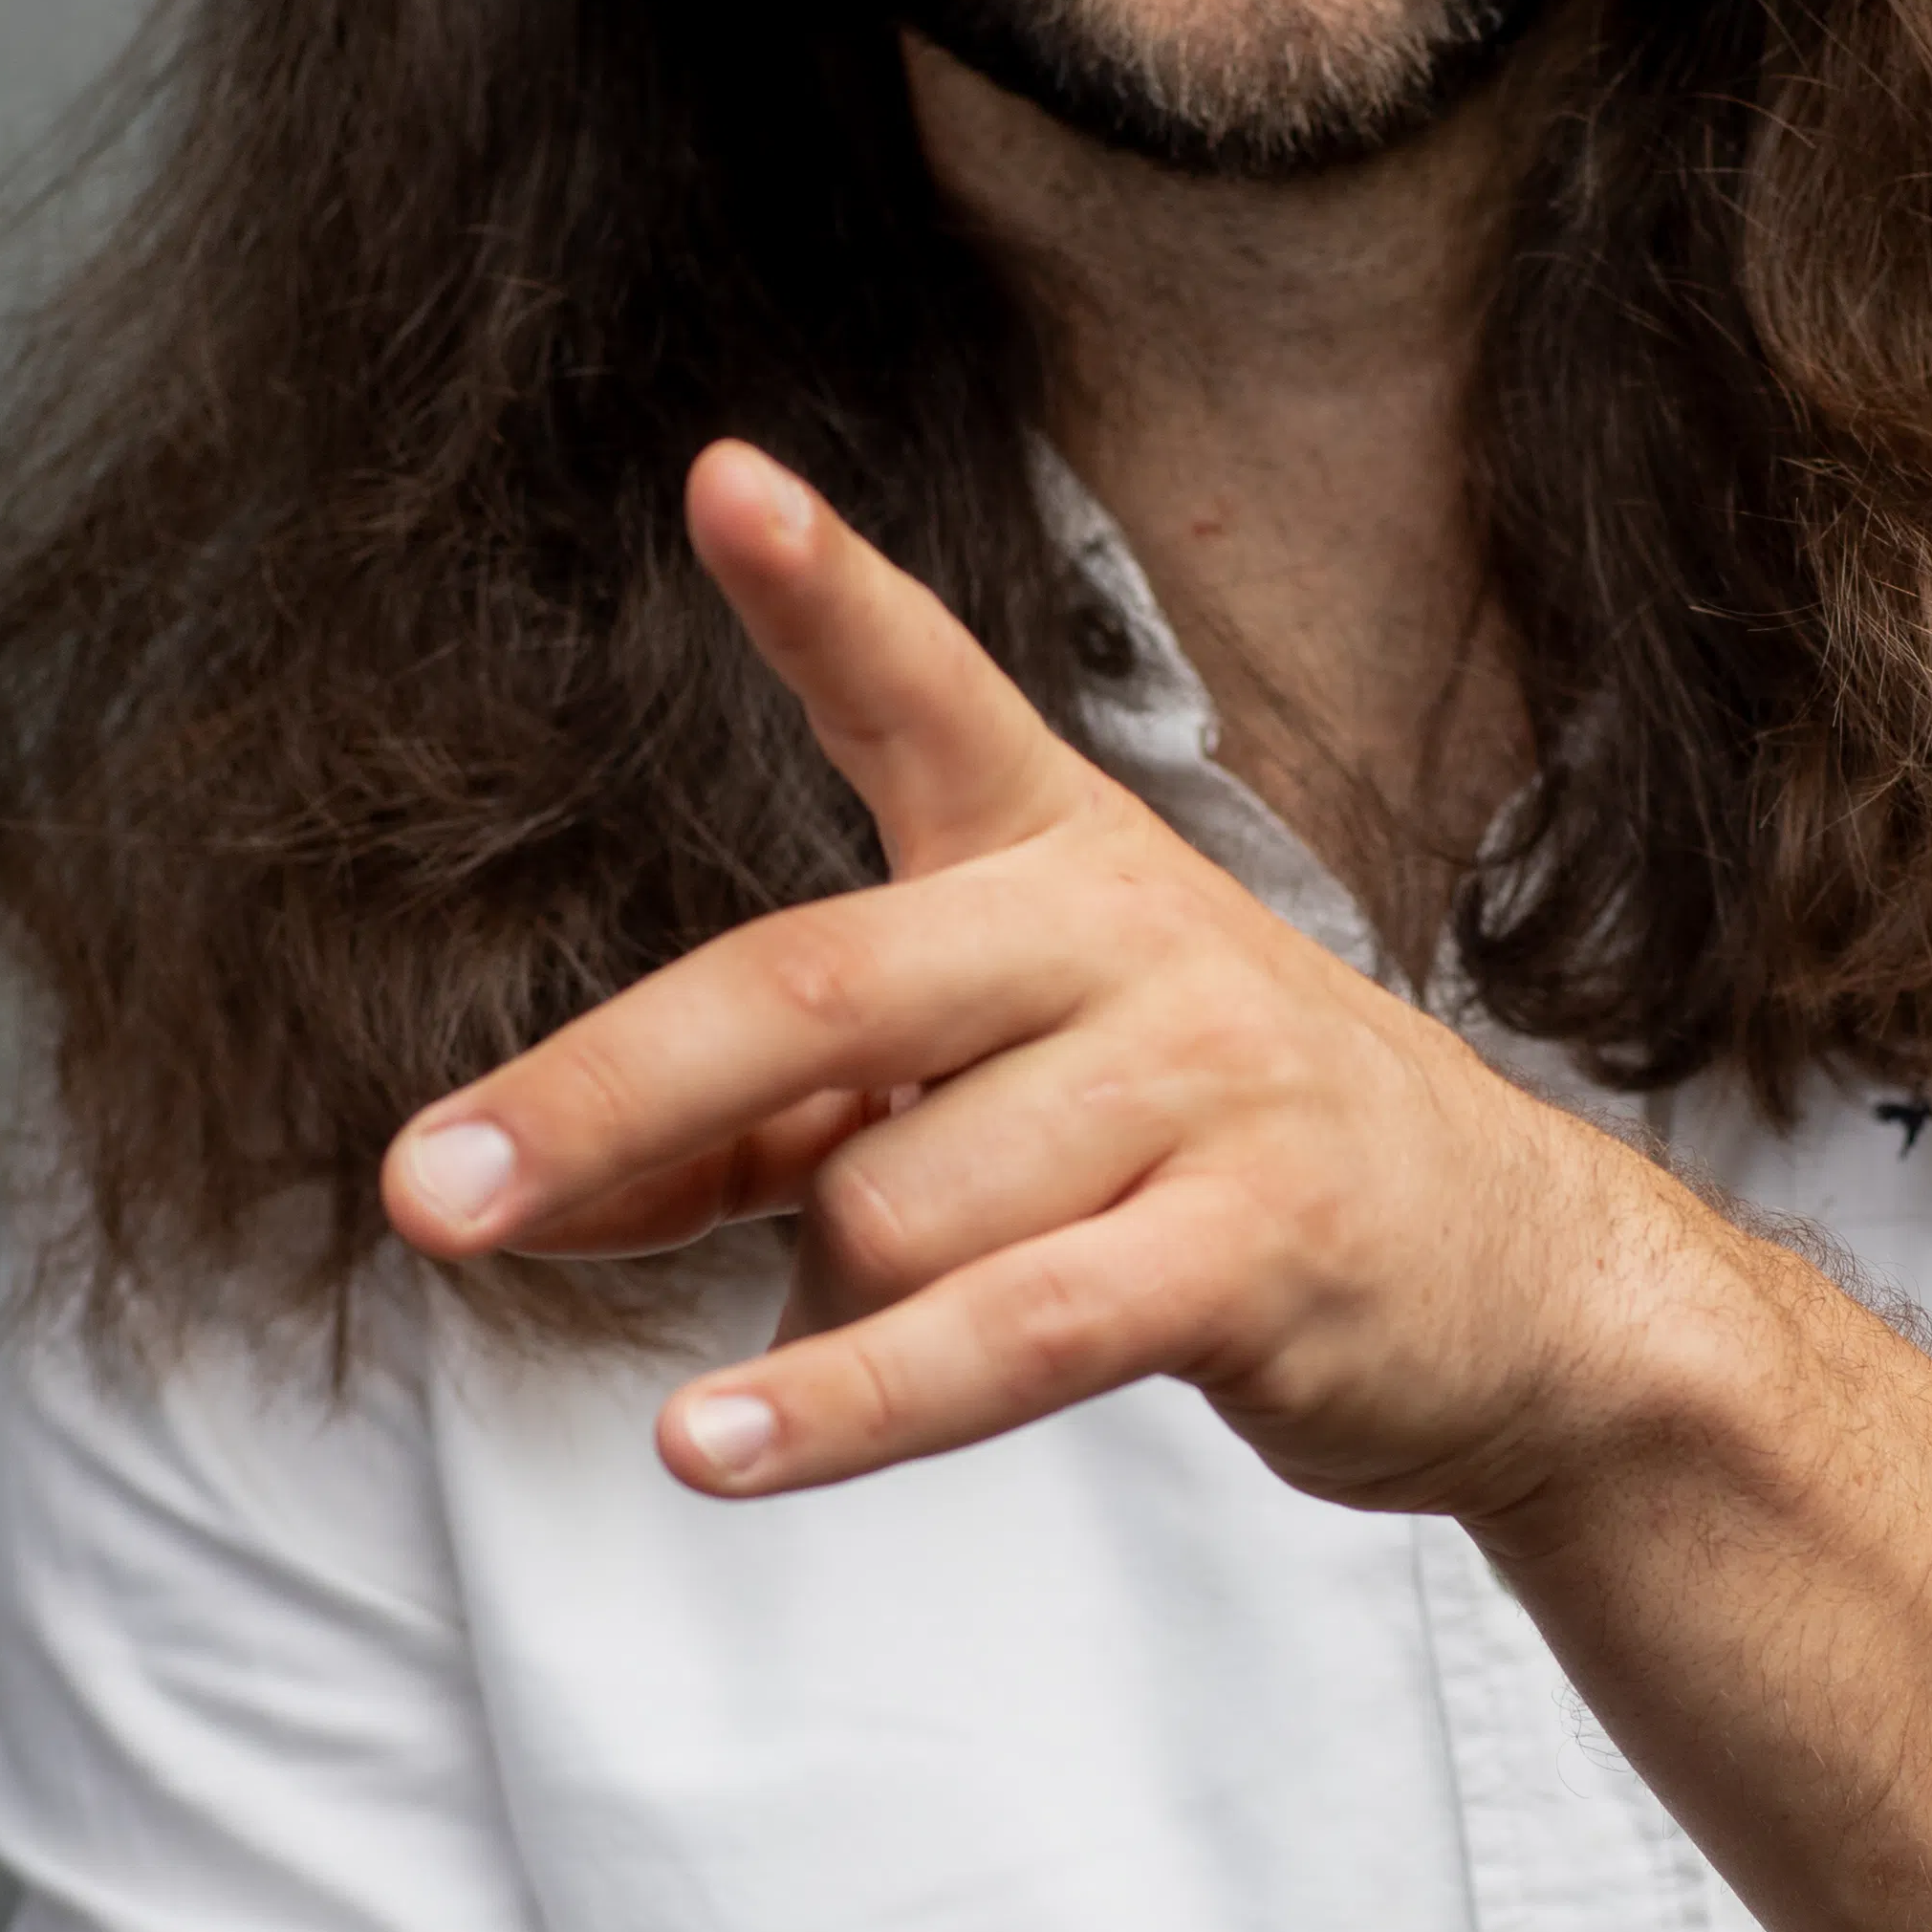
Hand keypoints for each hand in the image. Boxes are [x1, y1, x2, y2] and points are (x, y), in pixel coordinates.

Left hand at [378, 440, 1675, 1510]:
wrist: (1508, 1285)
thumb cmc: (1194, 1165)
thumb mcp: (976, 1100)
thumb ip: (752, 1126)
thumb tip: (512, 1190)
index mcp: (1052, 851)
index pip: (928, 691)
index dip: (826, 591)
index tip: (726, 486)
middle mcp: (1125, 931)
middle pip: (812, 991)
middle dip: (598, 1100)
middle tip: (424, 1193)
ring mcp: (1204, 1080)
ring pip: (891, 1206)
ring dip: (825, 1313)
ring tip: (881, 1343)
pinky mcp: (1257, 1244)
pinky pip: (997, 1335)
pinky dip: (840, 1405)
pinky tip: (710, 1445)